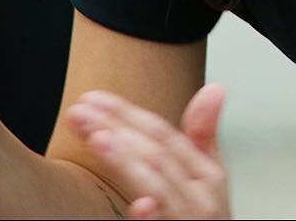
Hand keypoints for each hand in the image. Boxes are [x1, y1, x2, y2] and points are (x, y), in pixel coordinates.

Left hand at [68, 84, 230, 219]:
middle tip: (81, 113)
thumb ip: (204, 136)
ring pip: (158, 188)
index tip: (93, 99)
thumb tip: (214, 89)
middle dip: (117, 130)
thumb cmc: (206, 220)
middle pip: (156, 156)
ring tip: (99, 140)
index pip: (163, 135)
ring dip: (128, 162)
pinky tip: (138, 207)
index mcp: (206, 176)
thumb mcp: (209, 179)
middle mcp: (200, 199)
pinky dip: (153, 218)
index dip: (128, 114)